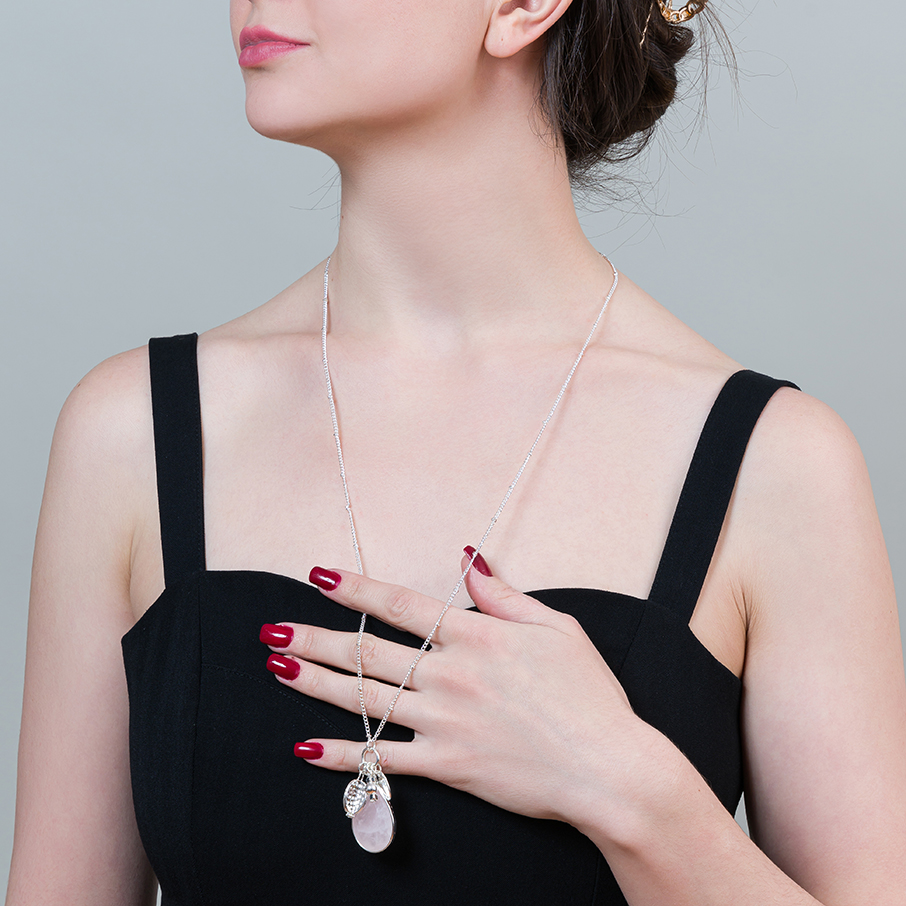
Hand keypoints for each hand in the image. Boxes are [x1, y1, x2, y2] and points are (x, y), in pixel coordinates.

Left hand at [261, 550, 646, 826]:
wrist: (609, 769)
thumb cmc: (589, 695)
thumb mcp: (556, 629)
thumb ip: (504, 594)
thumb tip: (468, 557)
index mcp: (476, 636)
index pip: (400, 604)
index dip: (355, 588)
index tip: (318, 577)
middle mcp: (449, 674)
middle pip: (367, 650)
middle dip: (313, 638)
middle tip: (271, 630)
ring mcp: (443, 721)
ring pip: (365, 698)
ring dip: (315, 682)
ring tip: (276, 668)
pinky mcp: (445, 765)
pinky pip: (382, 758)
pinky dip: (341, 755)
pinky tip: (305, 748)